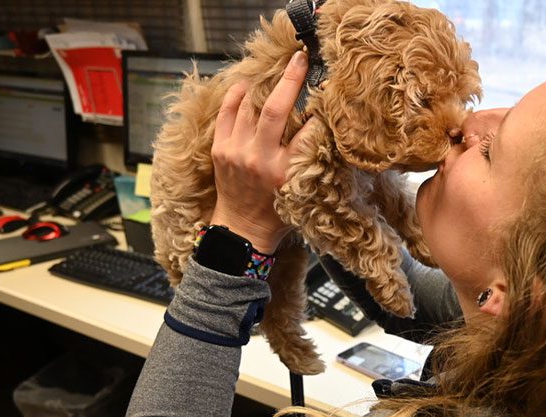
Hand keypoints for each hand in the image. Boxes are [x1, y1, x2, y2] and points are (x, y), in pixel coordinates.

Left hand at [209, 51, 309, 253]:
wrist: (242, 229)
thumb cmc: (277, 212)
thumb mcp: (302, 189)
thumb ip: (309, 157)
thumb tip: (319, 122)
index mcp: (285, 171)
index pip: (307, 131)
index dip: (318, 111)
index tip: (325, 93)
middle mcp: (259, 159)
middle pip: (275, 109)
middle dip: (290, 79)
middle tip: (300, 57)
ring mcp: (236, 151)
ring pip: (250, 105)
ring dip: (263, 84)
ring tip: (275, 69)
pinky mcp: (220, 149)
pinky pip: (227, 112)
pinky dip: (237, 95)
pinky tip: (247, 84)